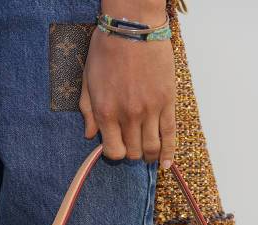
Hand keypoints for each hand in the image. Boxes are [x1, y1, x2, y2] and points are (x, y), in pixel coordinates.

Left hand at [79, 2, 175, 167]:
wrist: (133, 27)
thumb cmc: (106, 51)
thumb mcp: (87, 81)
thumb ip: (87, 111)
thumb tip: (89, 135)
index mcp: (106, 112)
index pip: (113, 151)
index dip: (114, 154)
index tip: (116, 148)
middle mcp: (128, 116)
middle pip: (133, 152)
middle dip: (132, 154)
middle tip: (133, 147)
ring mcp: (149, 110)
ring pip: (151, 147)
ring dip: (149, 155)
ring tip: (148, 155)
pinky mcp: (167, 102)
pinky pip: (170, 135)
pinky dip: (168, 153)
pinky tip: (165, 164)